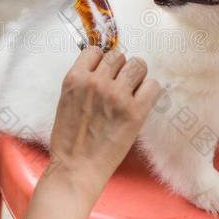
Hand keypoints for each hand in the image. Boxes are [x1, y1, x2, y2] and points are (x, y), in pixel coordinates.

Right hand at [48, 47, 160, 200]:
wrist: (76, 168)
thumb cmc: (70, 138)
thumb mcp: (66, 100)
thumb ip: (83, 80)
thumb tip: (103, 65)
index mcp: (75, 78)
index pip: (96, 50)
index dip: (101, 61)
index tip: (104, 73)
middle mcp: (96, 82)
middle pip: (118, 56)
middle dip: (119, 68)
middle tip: (118, 86)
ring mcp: (116, 96)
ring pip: (138, 65)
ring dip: (136, 76)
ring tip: (131, 92)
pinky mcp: (135, 112)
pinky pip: (153, 85)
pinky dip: (149, 90)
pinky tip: (141, 101)